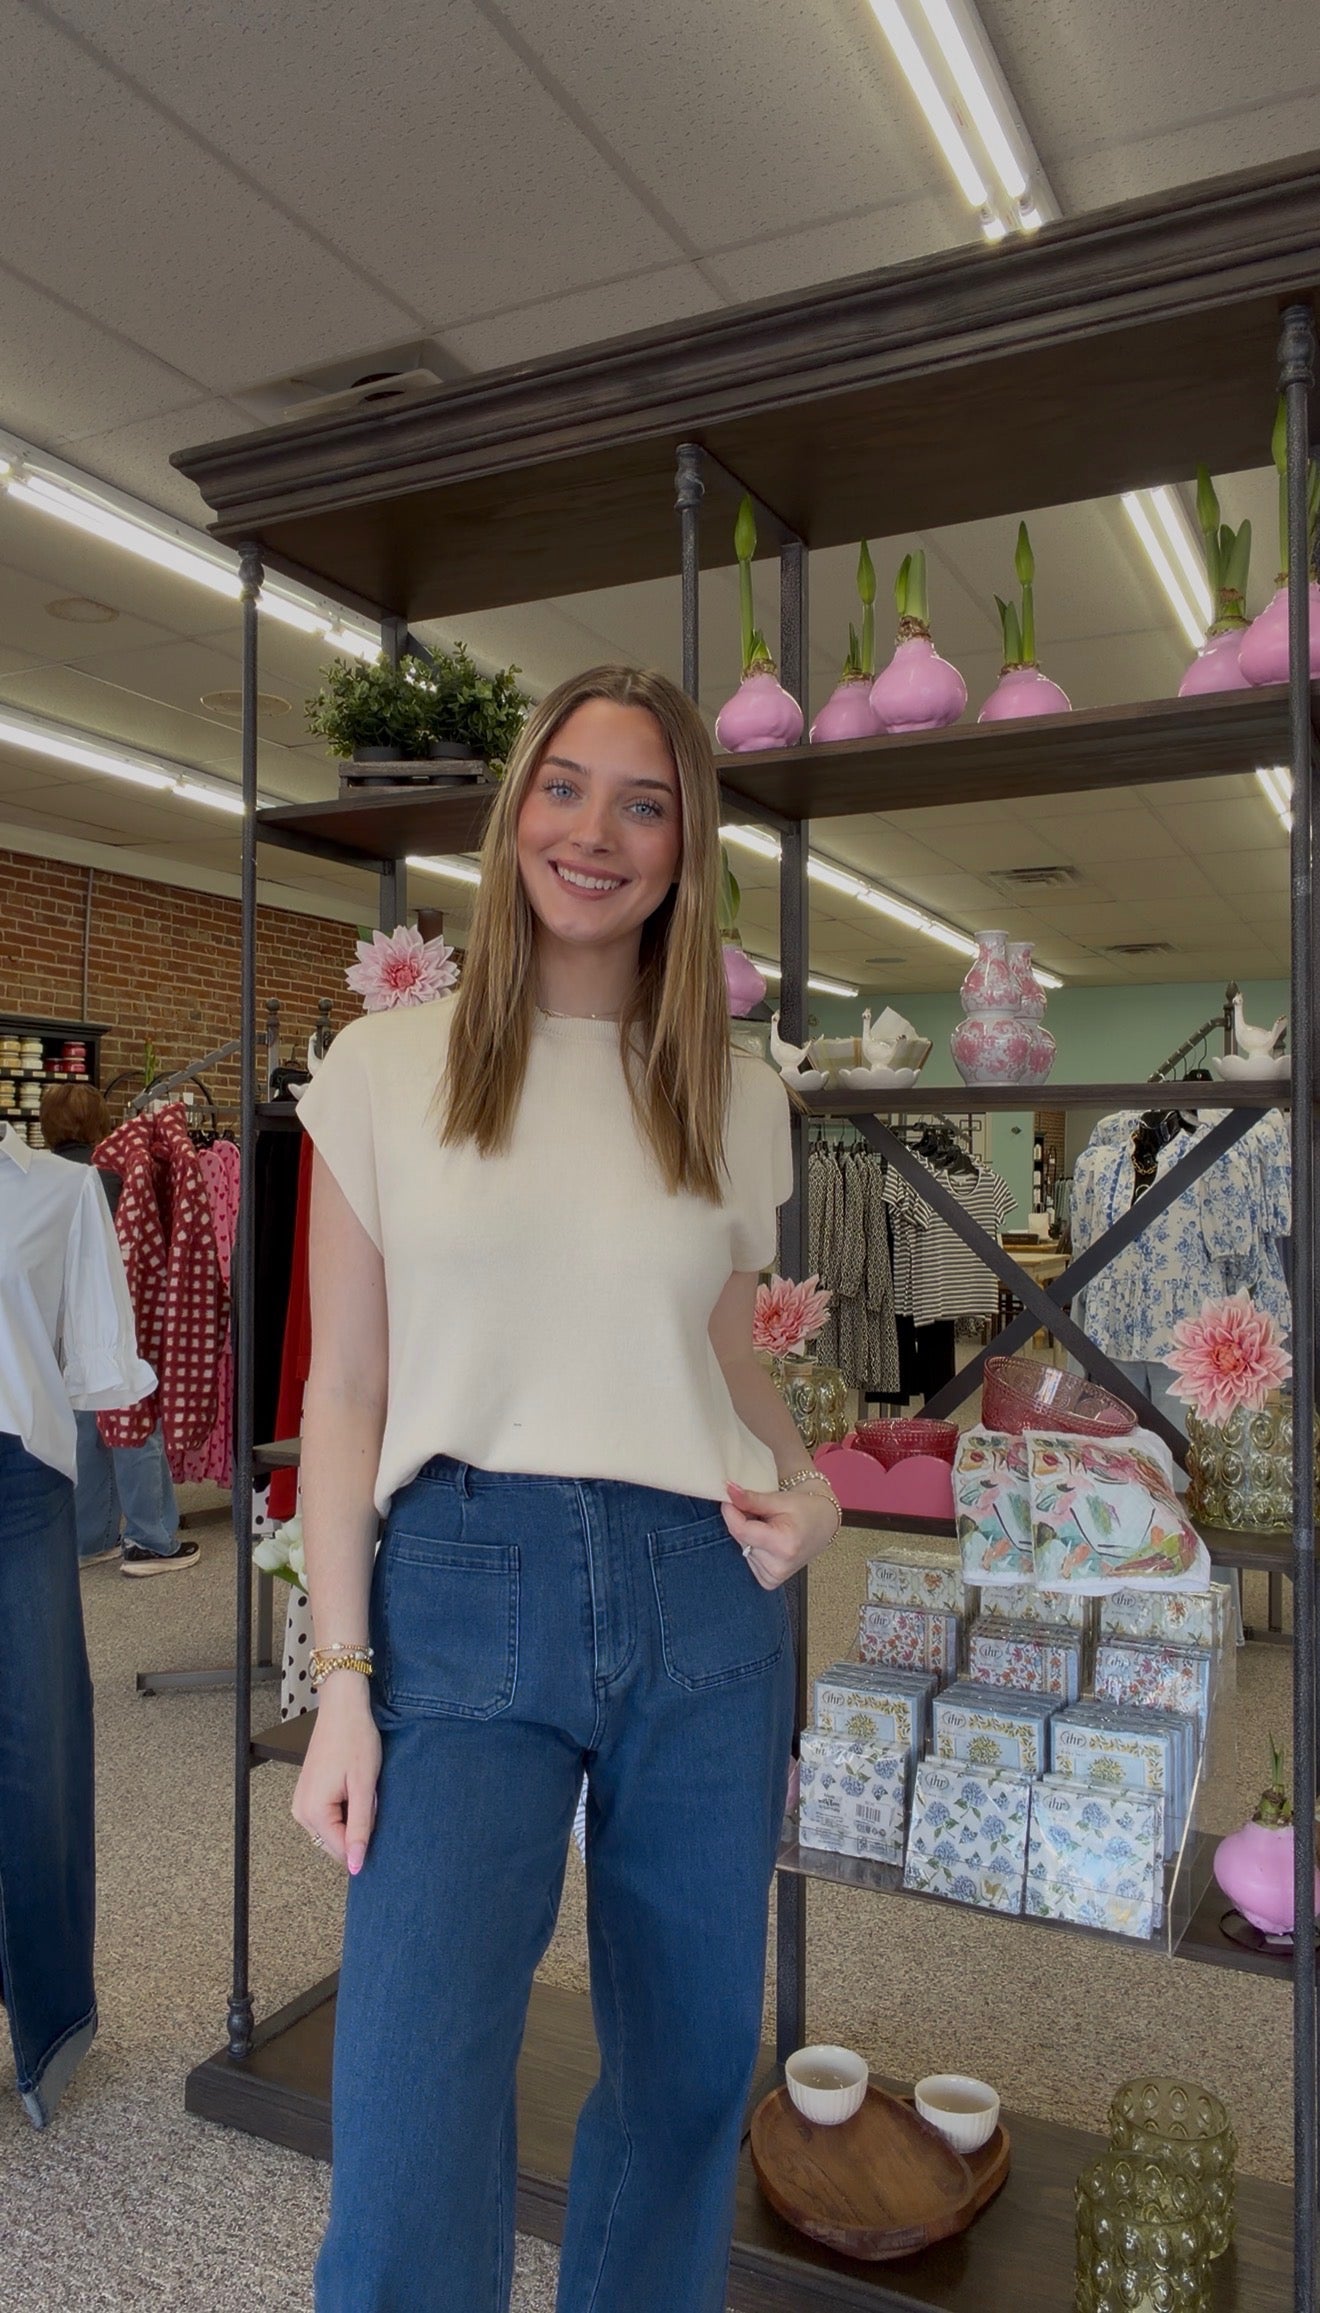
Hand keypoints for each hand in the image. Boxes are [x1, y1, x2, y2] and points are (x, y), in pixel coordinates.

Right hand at [291, 1677, 380, 1874]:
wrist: (343, 1708)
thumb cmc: (355, 1740)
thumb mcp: (364, 1787)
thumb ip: (360, 1828)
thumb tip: (356, 1866)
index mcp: (314, 1812)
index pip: (342, 1851)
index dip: (366, 1842)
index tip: (377, 1816)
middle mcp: (301, 1812)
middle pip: (336, 1843)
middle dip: (358, 1828)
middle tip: (369, 1797)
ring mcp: (301, 1803)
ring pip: (334, 1830)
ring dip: (353, 1818)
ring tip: (361, 1789)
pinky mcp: (307, 1794)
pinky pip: (329, 1816)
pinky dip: (346, 1808)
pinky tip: (353, 1785)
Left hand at [722, 1478, 839, 1590]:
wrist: (821, 1526)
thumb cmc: (805, 1510)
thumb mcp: (780, 1499)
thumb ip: (752, 1498)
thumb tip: (728, 1492)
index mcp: (784, 1545)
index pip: (740, 1530)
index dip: (730, 1512)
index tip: (730, 1498)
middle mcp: (778, 1566)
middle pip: (741, 1538)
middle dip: (742, 1521)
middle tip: (759, 1511)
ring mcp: (773, 1577)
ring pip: (742, 1548)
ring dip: (748, 1534)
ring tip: (768, 1526)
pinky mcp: (769, 1581)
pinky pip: (748, 1559)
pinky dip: (752, 1547)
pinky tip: (767, 1540)